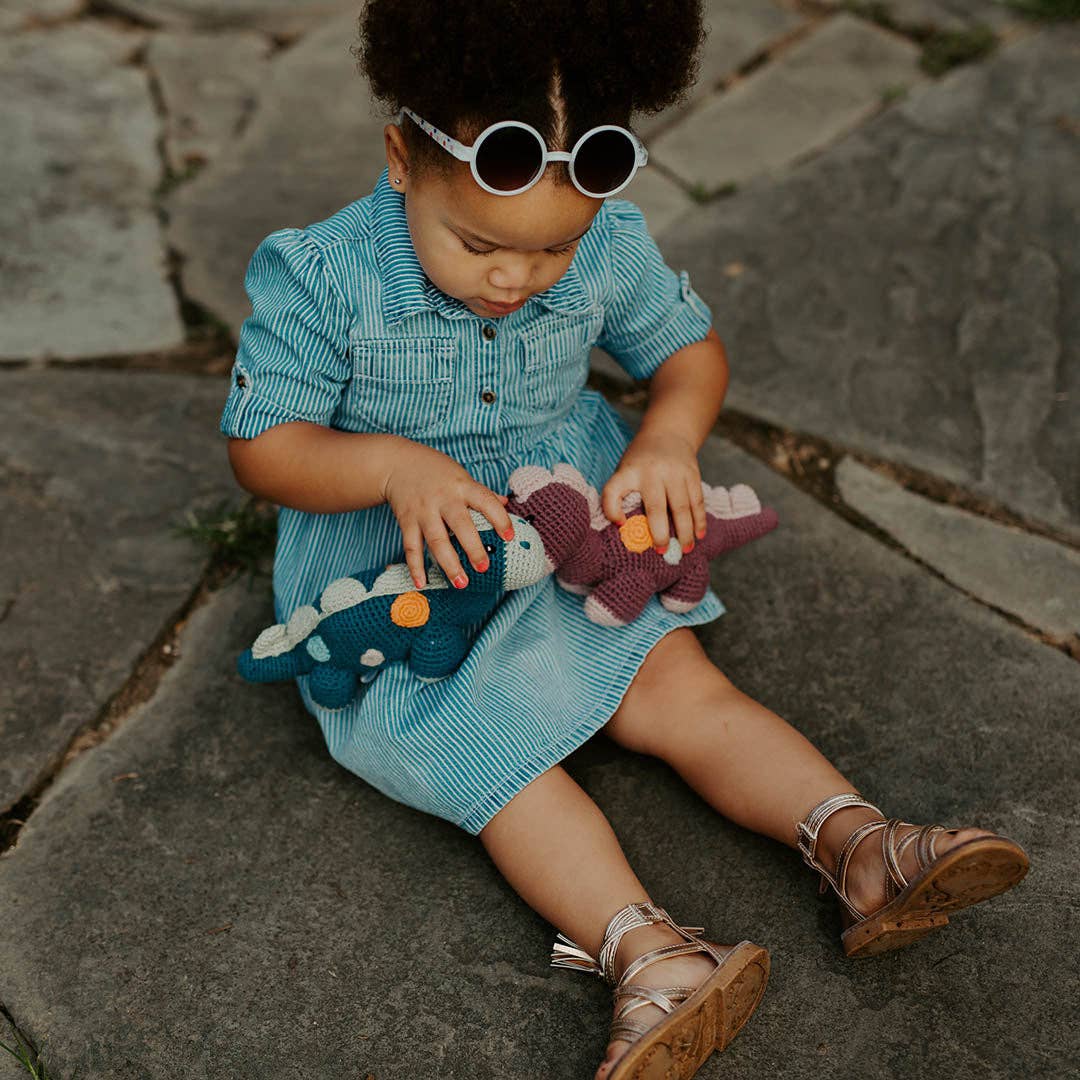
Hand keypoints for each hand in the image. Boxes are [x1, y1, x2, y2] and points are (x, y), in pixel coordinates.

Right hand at [381, 440, 514, 589]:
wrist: (397, 463)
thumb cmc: (435, 470)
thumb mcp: (461, 475)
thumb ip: (481, 492)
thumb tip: (505, 503)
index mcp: (462, 486)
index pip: (485, 501)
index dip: (499, 518)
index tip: (509, 537)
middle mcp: (444, 499)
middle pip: (460, 525)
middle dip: (473, 548)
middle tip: (484, 568)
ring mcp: (424, 511)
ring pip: (436, 540)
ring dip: (448, 564)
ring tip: (461, 583)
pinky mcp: (407, 521)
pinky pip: (411, 547)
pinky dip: (416, 566)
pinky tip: (423, 583)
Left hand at [601, 430, 705, 553]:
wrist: (667, 432)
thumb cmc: (640, 461)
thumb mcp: (625, 470)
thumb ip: (624, 495)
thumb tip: (627, 530)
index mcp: (628, 472)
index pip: (613, 490)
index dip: (611, 509)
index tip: (619, 525)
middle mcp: (652, 472)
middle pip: (656, 507)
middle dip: (659, 532)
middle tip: (661, 551)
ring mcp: (674, 473)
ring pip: (681, 507)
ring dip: (685, 532)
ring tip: (685, 550)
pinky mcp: (692, 474)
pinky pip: (697, 501)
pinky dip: (699, 520)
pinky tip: (699, 535)